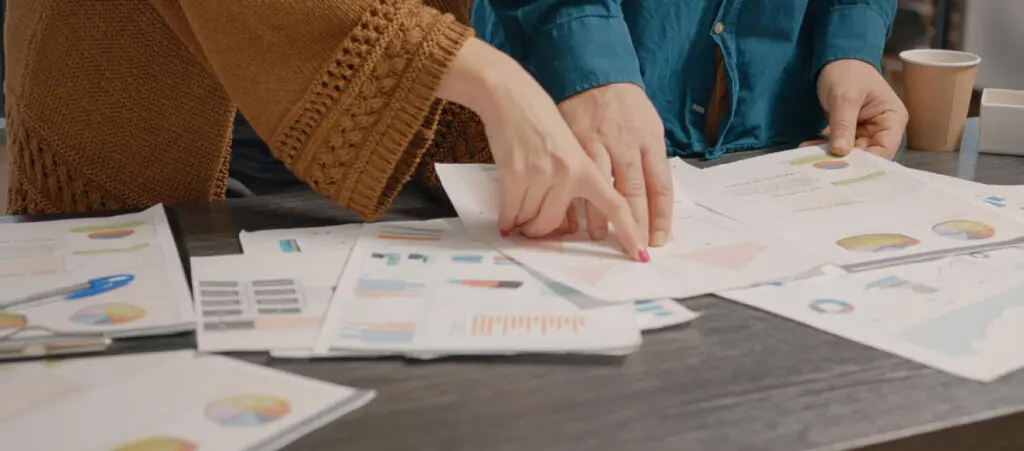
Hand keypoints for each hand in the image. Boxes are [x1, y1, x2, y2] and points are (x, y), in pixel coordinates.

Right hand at [436, 39, 646, 260]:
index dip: (630, 232)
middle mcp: (570, 172)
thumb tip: (576, 220)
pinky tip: (506, 220)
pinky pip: (512, 212)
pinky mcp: (517, 173)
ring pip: (534, 221)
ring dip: (524, 226)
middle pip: (559, 225)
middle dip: (543, 233)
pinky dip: (508, 220)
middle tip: (534, 231)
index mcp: (589, 166)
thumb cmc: (544, 121)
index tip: (640, 255)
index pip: (617, 205)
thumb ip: (582, 179)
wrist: (513, 96)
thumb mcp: (575, 146)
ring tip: (519, 219)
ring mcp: (543, 174)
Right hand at [557, 83, 673, 246]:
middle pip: (632, 193)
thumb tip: (652, 197)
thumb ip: (649, 159)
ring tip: (598, 236)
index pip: (660, 186)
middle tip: (631, 248)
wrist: (589, 72)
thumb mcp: (648, 125)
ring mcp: (593, 144)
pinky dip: (568, 202)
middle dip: (634, 225)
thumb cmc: (622, 103)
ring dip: (598, 219)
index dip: (660, 217)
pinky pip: (568, 180)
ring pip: (598, 190)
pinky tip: (567, 219)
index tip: (656, 241)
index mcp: (647, 140)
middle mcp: (622, 144)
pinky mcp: (570, 142)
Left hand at [808, 59, 907, 158]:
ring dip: (831, 155)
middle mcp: (883, 128)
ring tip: (811, 157)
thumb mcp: (844, 98)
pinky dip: (824, 147)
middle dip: (846, 160)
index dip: (867, 161)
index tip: (844, 167)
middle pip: (868, 154)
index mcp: (892, 119)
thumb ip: (843, 125)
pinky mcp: (850, 131)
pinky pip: (839, 145)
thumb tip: (840, 152)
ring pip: (851, 152)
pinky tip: (808, 147)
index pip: (885, 149)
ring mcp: (866, 130)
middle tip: (822, 166)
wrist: (836, 57)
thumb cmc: (848, 71)